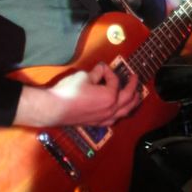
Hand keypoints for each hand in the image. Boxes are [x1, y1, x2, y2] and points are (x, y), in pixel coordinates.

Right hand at [15, 62, 139, 126]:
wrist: (55, 109)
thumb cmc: (69, 91)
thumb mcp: (84, 76)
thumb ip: (96, 72)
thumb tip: (101, 69)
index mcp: (110, 96)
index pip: (114, 80)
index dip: (108, 72)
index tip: (102, 67)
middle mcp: (111, 109)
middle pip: (128, 98)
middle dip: (133, 87)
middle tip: (135, 79)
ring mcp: (105, 118)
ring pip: (124, 111)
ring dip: (132, 103)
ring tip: (136, 98)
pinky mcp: (97, 123)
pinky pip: (114, 119)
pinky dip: (120, 113)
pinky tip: (119, 112)